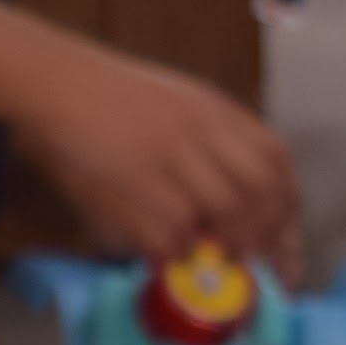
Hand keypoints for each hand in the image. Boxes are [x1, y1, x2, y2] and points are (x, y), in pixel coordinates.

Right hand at [13, 39, 302, 277]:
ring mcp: (173, 157)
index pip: (276, 158)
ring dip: (225, 245)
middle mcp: (203, 131)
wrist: (60, 86)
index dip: (286, 203)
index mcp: (215, 109)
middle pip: (260, 191)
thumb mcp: (177, 103)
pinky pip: (174, 231)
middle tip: (249, 258)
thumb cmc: (112, 100)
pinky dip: (176, 250)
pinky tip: (165, 250)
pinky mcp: (139, 185)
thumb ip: (208, 140)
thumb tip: (233, 198)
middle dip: (263, 234)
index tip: (282, 234)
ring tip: (210, 257)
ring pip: (227, 213)